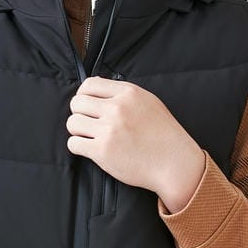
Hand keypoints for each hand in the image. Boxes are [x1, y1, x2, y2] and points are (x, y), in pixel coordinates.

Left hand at [65, 77, 205, 212]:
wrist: (174, 163)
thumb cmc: (164, 134)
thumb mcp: (149, 102)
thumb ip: (123, 94)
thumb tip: (95, 87)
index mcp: (128, 93)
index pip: (89, 84)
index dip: (83, 95)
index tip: (88, 106)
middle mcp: (116, 109)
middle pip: (77, 103)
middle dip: (79, 113)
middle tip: (89, 123)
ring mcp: (109, 130)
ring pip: (72, 123)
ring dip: (77, 130)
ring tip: (89, 136)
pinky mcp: (102, 151)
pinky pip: (74, 144)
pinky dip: (78, 146)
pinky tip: (89, 148)